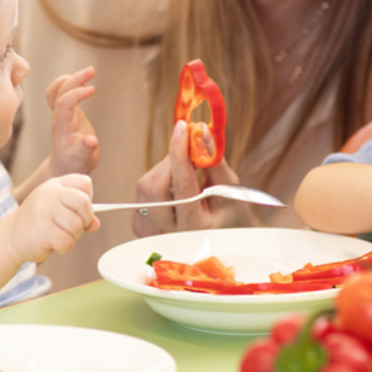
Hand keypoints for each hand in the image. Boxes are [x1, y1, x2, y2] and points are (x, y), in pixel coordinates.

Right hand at [11, 174, 98, 263]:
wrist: (11, 237)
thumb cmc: (39, 223)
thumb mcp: (58, 211)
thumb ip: (79, 214)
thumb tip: (96, 224)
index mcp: (55, 185)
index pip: (84, 183)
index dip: (88, 199)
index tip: (79, 210)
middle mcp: (49, 194)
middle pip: (84, 203)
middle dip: (85, 220)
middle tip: (74, 227)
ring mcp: (44, 210)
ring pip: (77, 225)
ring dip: (73, 236)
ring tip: (59, 235)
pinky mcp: (41, 230)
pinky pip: (67, 242)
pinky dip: (64, 248)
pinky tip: (52, 244)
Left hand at [46, 67, 99, 175]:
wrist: (65, 167)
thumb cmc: (74, 164)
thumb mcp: (82, 160)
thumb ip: (85, 149)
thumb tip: (91, 141)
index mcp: (61, 127)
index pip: (63, 103)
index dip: (75, 94)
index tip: (91, 89)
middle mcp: (59, 117)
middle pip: (59, 92)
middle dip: (74, 79)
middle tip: (92, 70)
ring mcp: (61, 113)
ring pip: (58, 90)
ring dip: (71, 78)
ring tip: (90, 72)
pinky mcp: (67, 112)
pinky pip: (61, 93)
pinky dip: (70, 83)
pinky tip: (84, 80)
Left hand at [132, 120, 244, 236]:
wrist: (219, 243)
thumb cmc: (230, 215)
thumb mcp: (231, 190)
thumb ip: (215, 162)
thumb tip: (200, 132)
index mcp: (197, 229)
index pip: (182, 185)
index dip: (180, 153)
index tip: (183, 127)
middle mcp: (169, 235)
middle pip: (155, 186)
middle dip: (171, 160)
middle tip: (189, 150)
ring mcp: (150, 234)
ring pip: (146, 187)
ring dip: (164, 170)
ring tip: (186, 174)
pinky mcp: (140, 227)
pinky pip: (141, 193)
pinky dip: (157, 181)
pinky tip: (174, 189)